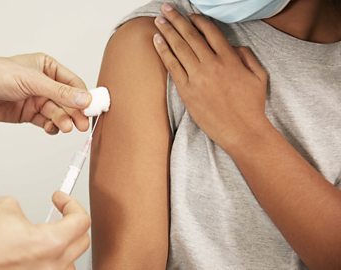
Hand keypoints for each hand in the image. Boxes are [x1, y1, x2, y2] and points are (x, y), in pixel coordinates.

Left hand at [0, 47, 91, 134]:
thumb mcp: (32, 82)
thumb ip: (59, 93)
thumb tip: (84, 99)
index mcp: (48, 68)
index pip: (73, 84)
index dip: (83, 97)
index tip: (91, 109)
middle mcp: (44, 84)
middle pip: (68, 101)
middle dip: (75, 113)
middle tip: (81, 125)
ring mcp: (36, 100)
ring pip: (57, 113)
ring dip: (62, 121)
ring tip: (64, 127)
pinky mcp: (28, 114)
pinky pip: (46, 122)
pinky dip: (51, 127)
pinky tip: (51, 129)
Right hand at [0, 192, 90, 269]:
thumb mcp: (7, 207)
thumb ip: (27, 212)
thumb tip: (27, 218)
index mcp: (49, 244)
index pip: (81, 222)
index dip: (72, 205)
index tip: (60, 199)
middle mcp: (49, 267)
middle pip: (81, 243)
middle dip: (72, 224)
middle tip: (60, 213)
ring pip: (67, 263)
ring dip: (62, 247)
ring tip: (48, 236)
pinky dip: (45, 262)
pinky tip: (32, 253)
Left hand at [153, 4, 270, 151]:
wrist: (242, 131)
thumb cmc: (251, 105)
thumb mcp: (259, 76)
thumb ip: (246, 56)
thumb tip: (232, 45)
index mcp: (230, 59)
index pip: (211, 32)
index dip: (199, 21)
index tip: (190, 15)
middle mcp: (212, 65)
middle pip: (191, 36)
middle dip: (177, 19)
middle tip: (166, 8)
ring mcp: (198, 78)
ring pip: (179, 48)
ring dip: (167, 31)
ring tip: (158, 20)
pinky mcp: (187, 91)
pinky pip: (172, 66)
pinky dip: (164, 52)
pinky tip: (157, 41)